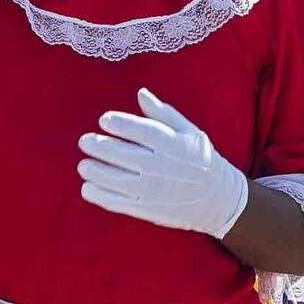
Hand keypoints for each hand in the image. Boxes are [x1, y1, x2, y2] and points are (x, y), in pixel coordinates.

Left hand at [76, 91, 253, 235]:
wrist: (219, 200)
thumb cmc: (203, 161)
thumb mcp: (190, 132)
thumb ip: (163, 113)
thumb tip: (141, 93)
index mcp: (172, 144)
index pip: (140, 130)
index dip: (119, 123)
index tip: (103, 120)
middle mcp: (161, 167)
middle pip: (122, 154)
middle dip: (99, 146)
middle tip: (85, 141)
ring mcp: (153, 190)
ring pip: (116, 180)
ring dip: (95, 171)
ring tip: (83, 165)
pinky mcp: (148, 210)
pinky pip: (118, 202)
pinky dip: (100, 195)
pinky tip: (88, 187)